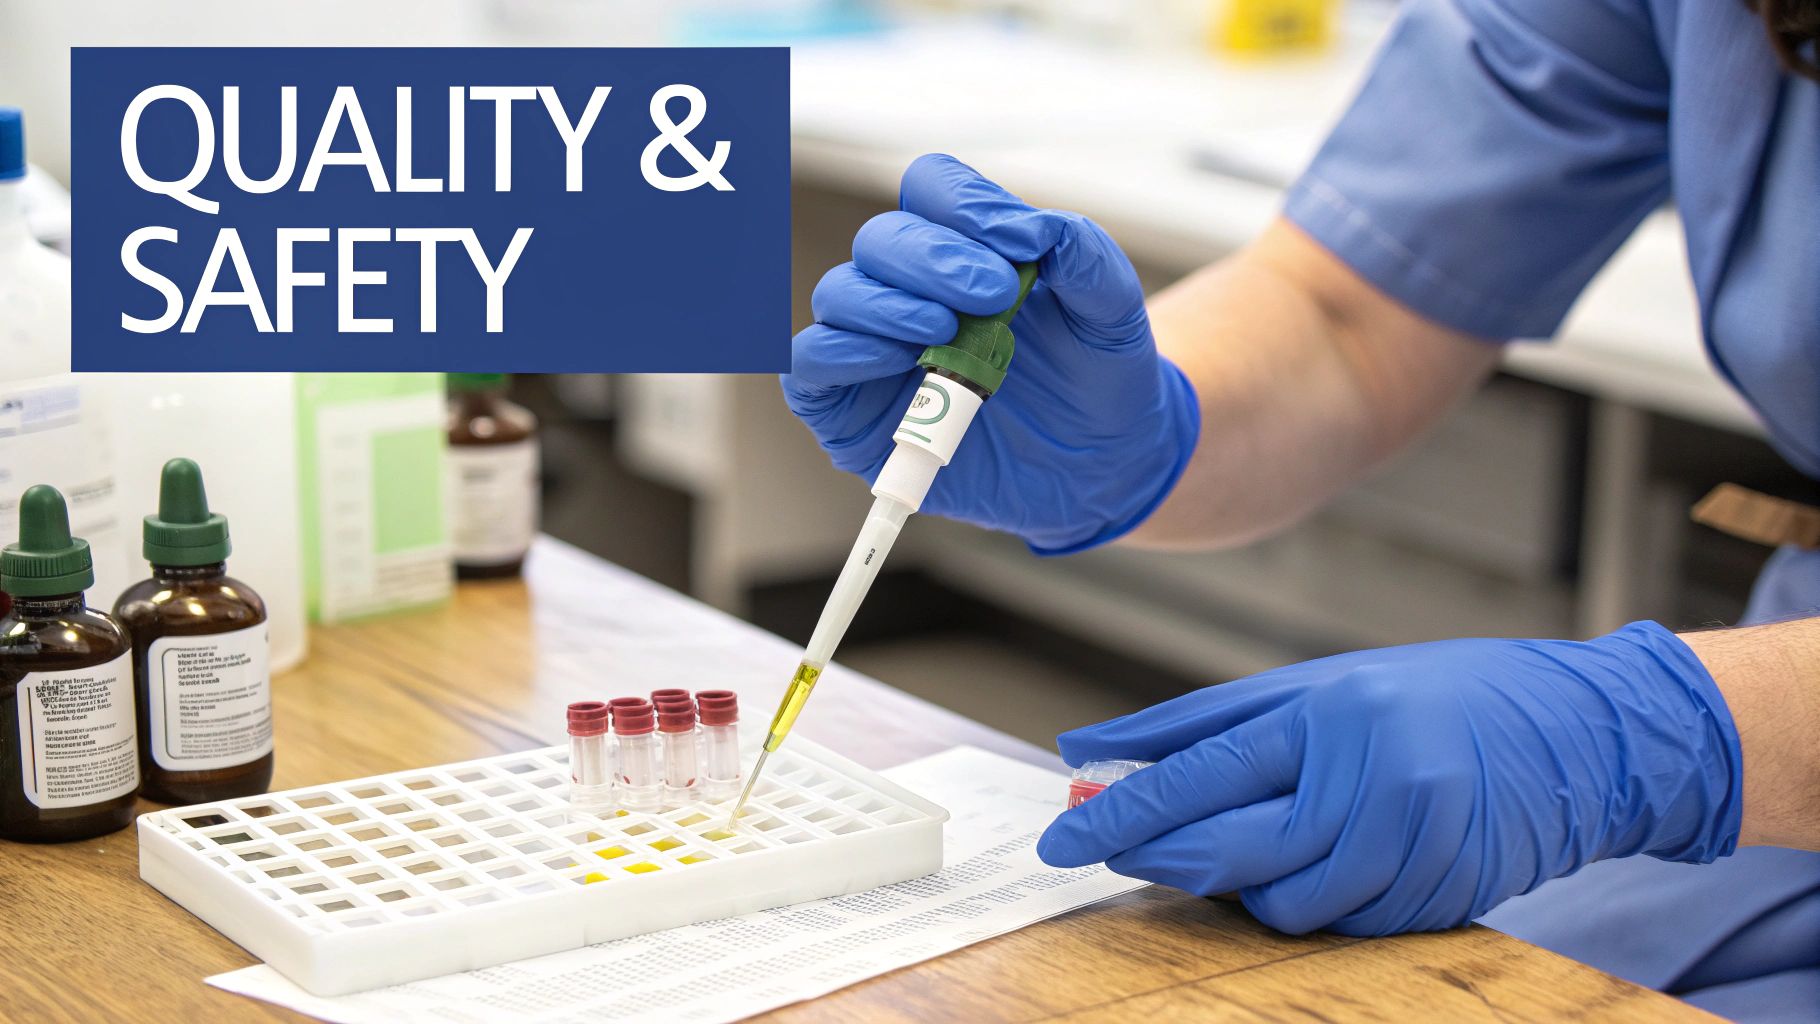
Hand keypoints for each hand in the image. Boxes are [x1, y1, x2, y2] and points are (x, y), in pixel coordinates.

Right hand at [783, 154, 1198, 553]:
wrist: (1103, 468)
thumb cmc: (1099, 382)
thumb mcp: (1113, 314)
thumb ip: (1087, 259)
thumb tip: (1041, 227)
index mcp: (964, 250)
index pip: (931, 191)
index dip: (964, 207)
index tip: (1023, 245)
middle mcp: (908, 292)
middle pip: (882, 239)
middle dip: (934, 258)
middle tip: (995, 293)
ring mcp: (874, 350)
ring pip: (839, 294)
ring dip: (889, 304)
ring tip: (947, 331)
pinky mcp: (849, 412)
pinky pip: (811, 367)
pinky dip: (843, 353)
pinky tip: (900, 360)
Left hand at [1036, 621, 1742, 935]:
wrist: (1580, 732)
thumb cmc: (1435, 694)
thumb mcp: (1314, 683)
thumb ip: (1199, 721)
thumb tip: (1090, 750)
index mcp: (1334, 714)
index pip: (1203, 776)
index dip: (1124, 813)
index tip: (1062, 838)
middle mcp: (1373, 785)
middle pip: (1231, 852)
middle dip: (1157, 859)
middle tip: (1103, 856)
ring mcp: (1413, 849)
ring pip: (1281, 908)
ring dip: (1236, 888)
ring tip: (1236, 843)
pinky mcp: (1441, 899)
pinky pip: (1341, 926)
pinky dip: (1306, 903)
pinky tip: (1312, 863)